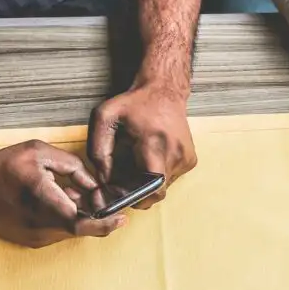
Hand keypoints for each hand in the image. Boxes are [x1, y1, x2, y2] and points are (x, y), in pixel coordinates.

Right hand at [0, 141, 125, 247]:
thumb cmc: (0, 168)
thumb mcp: (37, 152)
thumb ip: (71, 164)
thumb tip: (93, 183)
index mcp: (40, 198)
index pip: (81, 221)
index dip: (105, 222)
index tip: (122, 216)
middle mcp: (39, 223)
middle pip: (81, 227)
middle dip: (98, 214)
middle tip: (106, 202)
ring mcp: (35, 236)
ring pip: (71, 230)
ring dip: (81, 215)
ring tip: (71, 194)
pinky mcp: (31, 240)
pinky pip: (59, 232)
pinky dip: (67, 219)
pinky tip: (59, 202)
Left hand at [88, 81, 195, 207]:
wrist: (164, 90)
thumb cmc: (135, 102)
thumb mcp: (104, 117)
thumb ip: (98, 149)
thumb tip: (103, 178)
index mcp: (155, 144)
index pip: (152, 188)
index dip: (136, 198)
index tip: (120, 195)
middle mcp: (175, 154)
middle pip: (156, 192)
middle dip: (137, 193)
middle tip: (121, 182)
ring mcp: (185, 159)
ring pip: (163, 187)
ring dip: (146, 184)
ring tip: (135, 165)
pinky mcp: (190, 161)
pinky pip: (170, 179)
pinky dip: (156, 176)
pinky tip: (148, 159)